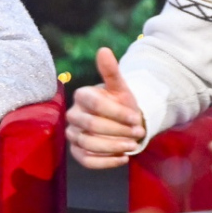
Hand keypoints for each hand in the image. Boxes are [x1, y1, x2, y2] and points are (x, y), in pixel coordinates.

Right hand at [66, 47, 145, 168]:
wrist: (122, 122)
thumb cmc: (121, 103)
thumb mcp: (120, 87)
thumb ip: (111, 71)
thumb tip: (103, 50)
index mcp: (82, 95)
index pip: (95, 104)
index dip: (117, 112)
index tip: (137, 118)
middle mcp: (73, 114)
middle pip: (91, 125)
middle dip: (118, 130)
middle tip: (139, 133)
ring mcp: (73, 134)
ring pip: (88, 143)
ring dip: (113, 147)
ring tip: (133, 146)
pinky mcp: (77, 152)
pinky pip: (86, 160)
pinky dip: (106, 162)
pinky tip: (124, 159)